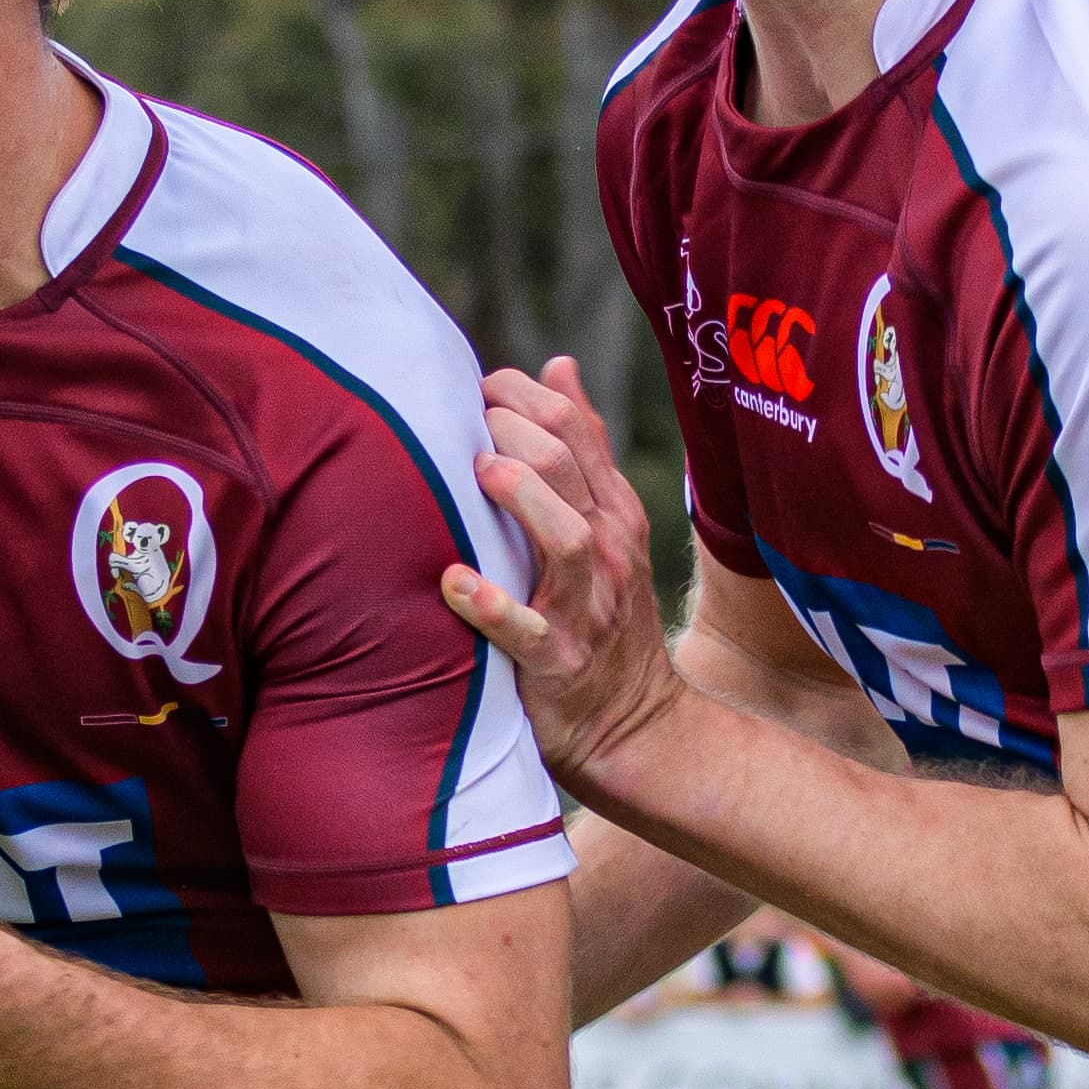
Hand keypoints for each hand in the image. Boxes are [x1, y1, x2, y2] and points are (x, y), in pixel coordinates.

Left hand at [443, 357, 695, 792]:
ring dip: (518, 499)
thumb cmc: (600, 610)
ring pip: (565, 539)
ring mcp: (585, 607)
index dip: (521, 396)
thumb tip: (557, 366)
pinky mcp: (558, 663)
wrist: (635, 723)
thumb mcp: (605, 523)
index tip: (476, 387)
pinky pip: (525, 632)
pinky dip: (489, 606)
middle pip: (567, 468)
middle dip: (513, 431)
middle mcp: (605, 550)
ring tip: (477, 473)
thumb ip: (582, 447)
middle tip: (465, 424)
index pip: (574, 429)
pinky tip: (453, 583)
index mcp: (610, 510)